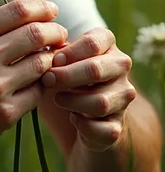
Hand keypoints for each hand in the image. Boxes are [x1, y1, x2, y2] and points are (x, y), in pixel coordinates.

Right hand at [0, 0, 67, 171]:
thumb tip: (30, 17)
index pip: (18, 10)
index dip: (42, 8)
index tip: (52, 12)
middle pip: (36, 33)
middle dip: (55, 32)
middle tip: (59, 35)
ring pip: (42, 63)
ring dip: (51, 60)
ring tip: (48, 60)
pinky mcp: (5, 114)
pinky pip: (38, 92)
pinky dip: (41, 86)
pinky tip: (35, 85)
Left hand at [41, 27, 136, 150]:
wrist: (75, 119)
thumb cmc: (63, 81)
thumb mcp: (58, 63)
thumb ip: (54, 55)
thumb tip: (49, 55)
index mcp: (106, 45)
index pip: (92, 42)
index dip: (69, 52)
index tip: (53, 60)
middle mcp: (120, 68)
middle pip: (96, 69)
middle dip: (66, 76)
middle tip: (47, 80)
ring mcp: (123, 97)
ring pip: (101, 102)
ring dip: (72, 101)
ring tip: (58, 99)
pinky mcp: (118, 126)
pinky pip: (102, 129)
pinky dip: (83, 125)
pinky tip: (74, 118)